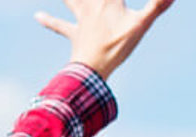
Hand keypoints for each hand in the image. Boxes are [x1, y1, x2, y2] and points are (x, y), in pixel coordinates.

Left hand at [34, 0, 174, 79]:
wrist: (92, 70)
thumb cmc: (117, 46)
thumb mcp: (141, 24)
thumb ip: (157, 5)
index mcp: (109, 0)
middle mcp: (92, 4)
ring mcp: (81, 19)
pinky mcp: (75, 34)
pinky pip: (60, 26)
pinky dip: (49, 20)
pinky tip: (38, 16)